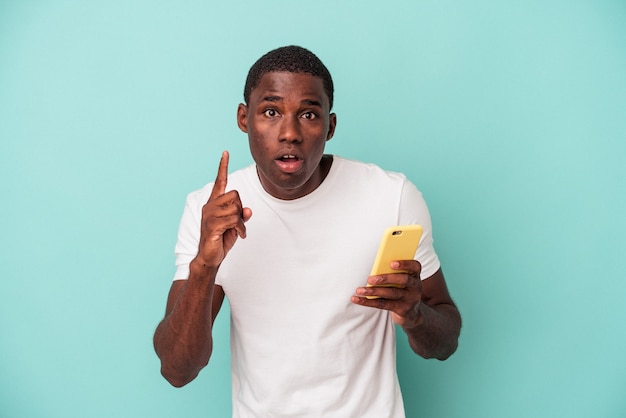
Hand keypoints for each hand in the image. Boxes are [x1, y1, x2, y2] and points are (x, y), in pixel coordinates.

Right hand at [195, 151, 251, 268]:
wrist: (209, 257)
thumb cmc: (221, 239)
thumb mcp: (234, 225)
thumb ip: (241, 215)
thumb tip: (248, 210)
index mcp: (213, 203)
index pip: (219, 181)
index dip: (222, 167)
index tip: (225, 153)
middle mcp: (209, 205)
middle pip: (235, 195)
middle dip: (241, 208)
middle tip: (238, 222)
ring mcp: (209, 215)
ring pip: (236, 208)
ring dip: (241, 221)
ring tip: (237, 231)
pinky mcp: (212, 225)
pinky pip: (235, 220)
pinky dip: (241, 228)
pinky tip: (239, 236)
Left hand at [351, 260, 422, 327]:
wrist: (410, 312)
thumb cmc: (401, 289)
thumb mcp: (402, 279)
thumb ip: (393, 272)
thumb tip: (375, 268)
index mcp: (415, 275)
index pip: (415, 266)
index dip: (405, 264)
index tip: (391, 263)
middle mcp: (415, 286)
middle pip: (403, 280)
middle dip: (385, 279)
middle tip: (370, 279)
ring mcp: (410, 299)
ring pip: (391, 293)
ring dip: (374, 291)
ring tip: (360, 290)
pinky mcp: (402, 309)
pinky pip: (383, 304)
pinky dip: (368, 302)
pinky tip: (357, 299)